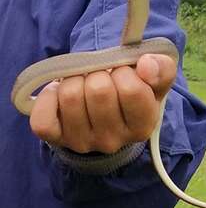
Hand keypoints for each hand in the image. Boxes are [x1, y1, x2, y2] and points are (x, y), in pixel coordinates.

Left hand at [30, 54, 176, 153]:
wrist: (110, 111)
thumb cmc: (134, 89)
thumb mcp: (156, 78)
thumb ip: (162, 68)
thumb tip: (145, 65)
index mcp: (142, 125)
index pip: (131, 90)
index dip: (124, 71)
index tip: (123, 72)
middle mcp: (113, 140)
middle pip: (98, 90)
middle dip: (98, 72)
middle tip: (101, 76)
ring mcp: (82, 142)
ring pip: (70, 96)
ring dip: (74, 79)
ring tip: (83, 83)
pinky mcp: (57, 139)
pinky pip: (43, 116)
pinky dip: (49, 97)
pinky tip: (61, 94)